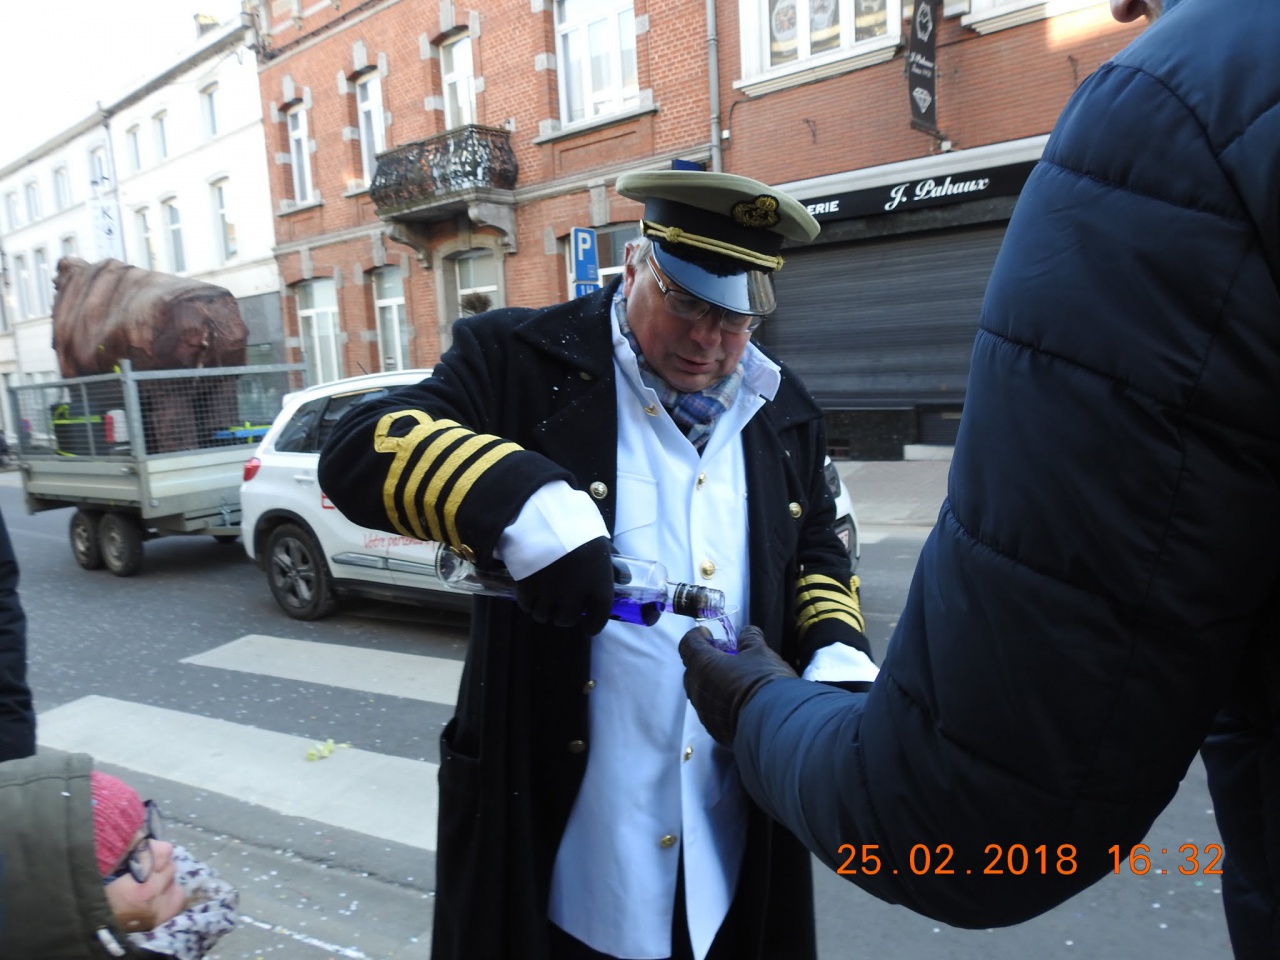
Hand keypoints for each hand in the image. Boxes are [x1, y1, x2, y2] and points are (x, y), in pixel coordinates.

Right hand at [513, 536, 615, 634]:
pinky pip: (527, 607)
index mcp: (598, 586)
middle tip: (562, 608)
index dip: (593, 626)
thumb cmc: (580, 531)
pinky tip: (531, 596)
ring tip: (545, 602)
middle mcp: (575, 595)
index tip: (587, 626)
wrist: (547, 517)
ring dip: (545, 612)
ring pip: (544, 616)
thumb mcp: (602, 545)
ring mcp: (550, 593)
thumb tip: (625, 578)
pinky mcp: (527, 588)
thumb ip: (613, 565)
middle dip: (564, 617)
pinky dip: (529, 605)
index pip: (598, 620)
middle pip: (566, 620)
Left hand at [679, 625, 796, 745]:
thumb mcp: (760, 653)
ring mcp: (704, 713)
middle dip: (705, 661)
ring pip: (701, 693)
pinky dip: (720, 703)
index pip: (688, 644)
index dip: (696, 636)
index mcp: (703, 665)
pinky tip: (739, 703)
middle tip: (726, 657)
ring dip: (713, 684)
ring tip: (734, 681)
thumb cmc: (763, 681)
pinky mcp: (714, 731)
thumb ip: (750, 639)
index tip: (707, 634)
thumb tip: (747, 632)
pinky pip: (712, 712)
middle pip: (692, 670)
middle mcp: (697, 689)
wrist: (774, 724)